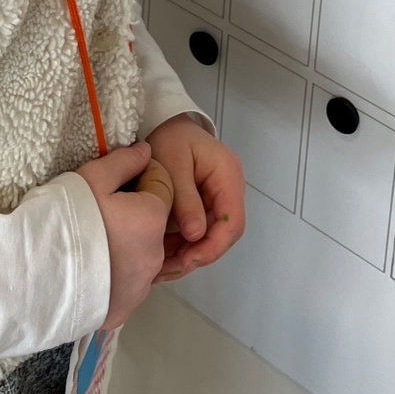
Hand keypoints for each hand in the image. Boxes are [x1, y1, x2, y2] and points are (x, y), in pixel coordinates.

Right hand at [76, 141, 168, 328]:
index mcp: (153, 218)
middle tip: (99, 211)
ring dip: (126, 244)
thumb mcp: (92, 177)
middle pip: (153, 223)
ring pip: (141, 255)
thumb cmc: (66, 219)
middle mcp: (155, 255)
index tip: (115, 182)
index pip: (163, 184)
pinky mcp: (125, 309)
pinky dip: (115, 274)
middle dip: (135, 212)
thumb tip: (146, 152)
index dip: (141, 176)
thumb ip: (124, 161)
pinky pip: (126, 284)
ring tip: (91, 242)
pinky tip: (89, 270)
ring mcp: (141, 287)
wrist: (36, 278)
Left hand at [146, 115, 245, 279]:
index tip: (187, 259)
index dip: (213, 246)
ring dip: (189, 254)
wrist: (163, 125)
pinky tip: (163, 255)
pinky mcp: (206, 207)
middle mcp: (229, 190)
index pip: (233, 222)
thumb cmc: (168, 139)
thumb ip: (184, 199)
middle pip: (224, 234)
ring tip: (161, 266)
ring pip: (212, 237)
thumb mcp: (172, 165)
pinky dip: (183, 246)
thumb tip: (196, 235)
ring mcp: (219, 199)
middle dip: (198, 254)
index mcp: (228, 175)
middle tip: (168, 268)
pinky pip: (201, 232)